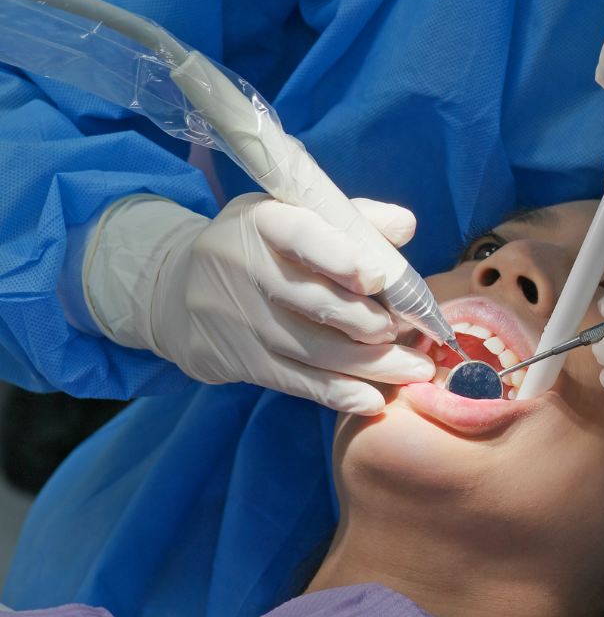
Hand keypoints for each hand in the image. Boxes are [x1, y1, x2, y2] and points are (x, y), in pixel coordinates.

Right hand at [88, 193, 434, 413]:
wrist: (176, 292)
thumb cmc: (259, 248)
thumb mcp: (292, 216)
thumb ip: (351, 220)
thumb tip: (406, 225)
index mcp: (264, 219)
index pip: (301, 234)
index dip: (341, 257)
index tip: (378, 279)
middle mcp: (243, 266)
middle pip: (314, 301)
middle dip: (370, 323)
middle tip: (408, 335)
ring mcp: (237, 317)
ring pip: (313, 347)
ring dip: (370, 365)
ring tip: (414, 370)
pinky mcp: (236, 360)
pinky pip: (295, 380)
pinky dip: (337, 393)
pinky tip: (373, 399)